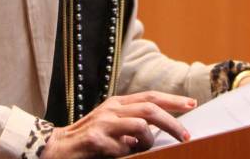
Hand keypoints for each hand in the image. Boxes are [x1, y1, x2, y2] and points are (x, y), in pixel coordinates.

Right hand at [42, 91, 195, 157]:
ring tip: (145, 150)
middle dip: (173, 119)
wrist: (58, 149)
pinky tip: (121, 153)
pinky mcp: (97, 138)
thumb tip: (157, 132)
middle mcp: (112, 108)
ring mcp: (104, 122)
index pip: (150, 96)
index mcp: (117, 104)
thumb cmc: (88, 141)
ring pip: (141, 123)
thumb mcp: (113, 128)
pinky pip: (124, 144)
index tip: (191, 103)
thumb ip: (133, 126)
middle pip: (150, 106)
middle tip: (186, 134)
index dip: (172, 99)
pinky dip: (129, 151)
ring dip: (150, 140)